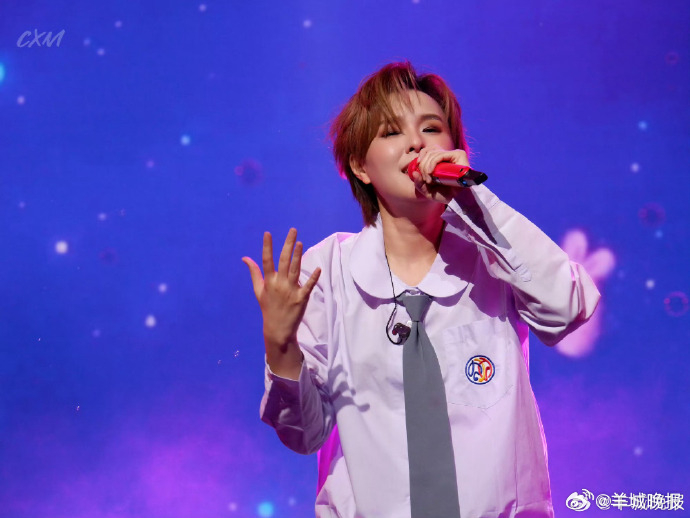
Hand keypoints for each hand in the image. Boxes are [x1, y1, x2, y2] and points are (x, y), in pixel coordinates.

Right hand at [242, 228, 320, 356]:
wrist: (278, 329)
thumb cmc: (268, 307)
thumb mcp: (258, 290)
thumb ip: (254, 273)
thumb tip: (245, 258)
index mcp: (269, 281)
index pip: (266, 260)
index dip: (267, 246)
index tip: (268, 233)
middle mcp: (279, 284)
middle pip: (283, 261)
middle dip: (288, 245)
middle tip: (293, 230)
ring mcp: (290, 291)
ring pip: (295, 270)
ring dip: (298, 256)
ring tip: (300, 242)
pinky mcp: (301, 299)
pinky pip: (308, 287)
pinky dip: (313, 278)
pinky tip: (317, 268)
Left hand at [411, 147, 470, 203]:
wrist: (457, 199)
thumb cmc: (444, 194)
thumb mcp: (428, 190)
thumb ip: (419, 183)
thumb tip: (414, 173)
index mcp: (440, 160)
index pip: (428, 150)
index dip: (421, 157)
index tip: (417, 170)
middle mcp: (447, 156)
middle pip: (429, 152)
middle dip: (423, 167)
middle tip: (426, 180)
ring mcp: (453, 154)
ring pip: (433, 153)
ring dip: (427, 167)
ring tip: (429, 180)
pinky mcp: (459, 155)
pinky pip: (440, 155)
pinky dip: (432, 163)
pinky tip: (431, 172)